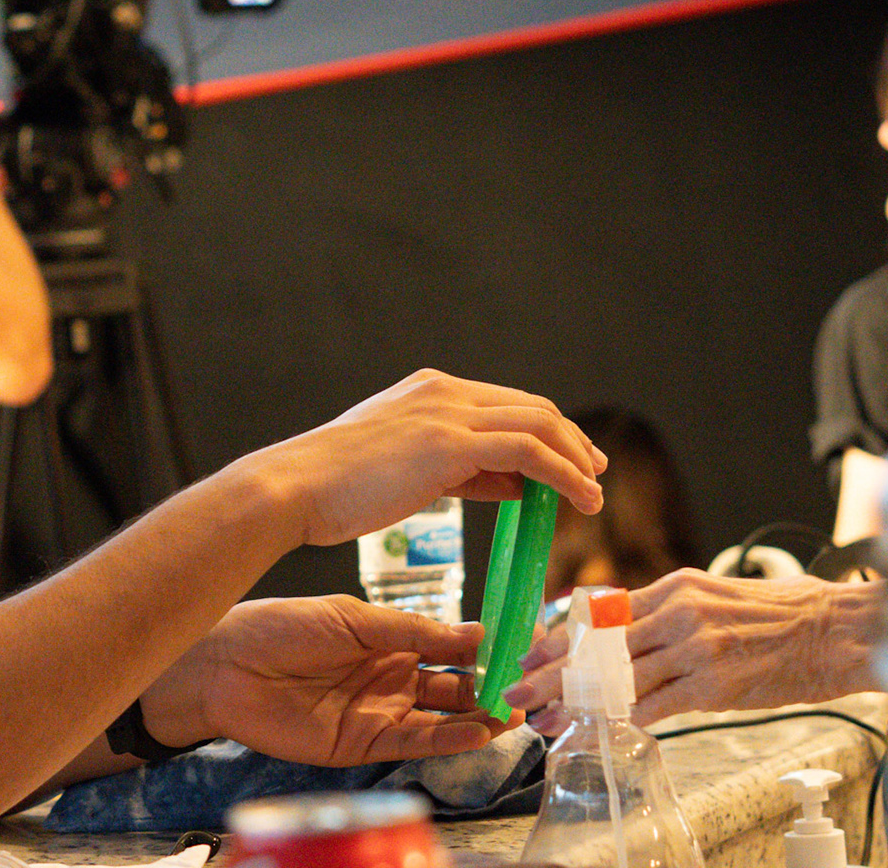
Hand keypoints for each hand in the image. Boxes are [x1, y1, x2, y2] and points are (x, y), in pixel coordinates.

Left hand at [139, 596, 518, 766]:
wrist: (224, 664)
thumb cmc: (279, 627)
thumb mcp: (352, 619)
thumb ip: (411, 631)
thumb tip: (473, 633)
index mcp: (388, 639)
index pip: (448, 645)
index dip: (484, 646)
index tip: (524, 641)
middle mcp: (389, 677)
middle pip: (453, 685)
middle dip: (491, 685)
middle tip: (530, 682)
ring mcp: (378, 711)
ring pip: (442, 718)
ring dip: (479, 717)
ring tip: (515, 710)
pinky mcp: (363, 743)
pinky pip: (415, 742)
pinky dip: (449, 739)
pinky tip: (479, 730)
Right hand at [223, 369, 606, 547]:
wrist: (293, 488)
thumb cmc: (332, 488)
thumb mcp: (402, 469)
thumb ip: (460, 470)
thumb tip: (512, 483)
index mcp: (427, 391)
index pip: (505, 403)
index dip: (546, 431)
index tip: (569, 460)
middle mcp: (442, 392)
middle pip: (532, 407)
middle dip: (571, 441)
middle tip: (593, 473)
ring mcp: (447, 413)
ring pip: (540, 425)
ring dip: (576, 460)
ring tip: (593, 494)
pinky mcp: (451, 443)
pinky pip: (530, 452)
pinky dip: (565, 473)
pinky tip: (580, 497)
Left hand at [502, 568, 885, 733]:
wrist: (835, 630)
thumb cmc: (779, 613)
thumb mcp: (712, 593)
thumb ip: (665, 609)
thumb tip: (619, 627)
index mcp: (674, 586)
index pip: (599, 613)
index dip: (558, 639)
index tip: (528, 657)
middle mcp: (678, 613)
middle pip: (597, 646)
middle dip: (551, 674)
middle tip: (516, 693)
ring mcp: (695, 649)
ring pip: (618, 679)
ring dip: (577, 705)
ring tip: (546, 722)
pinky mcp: (714, 685)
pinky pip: (656, 705)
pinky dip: (626, 719)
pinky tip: (600, 730)